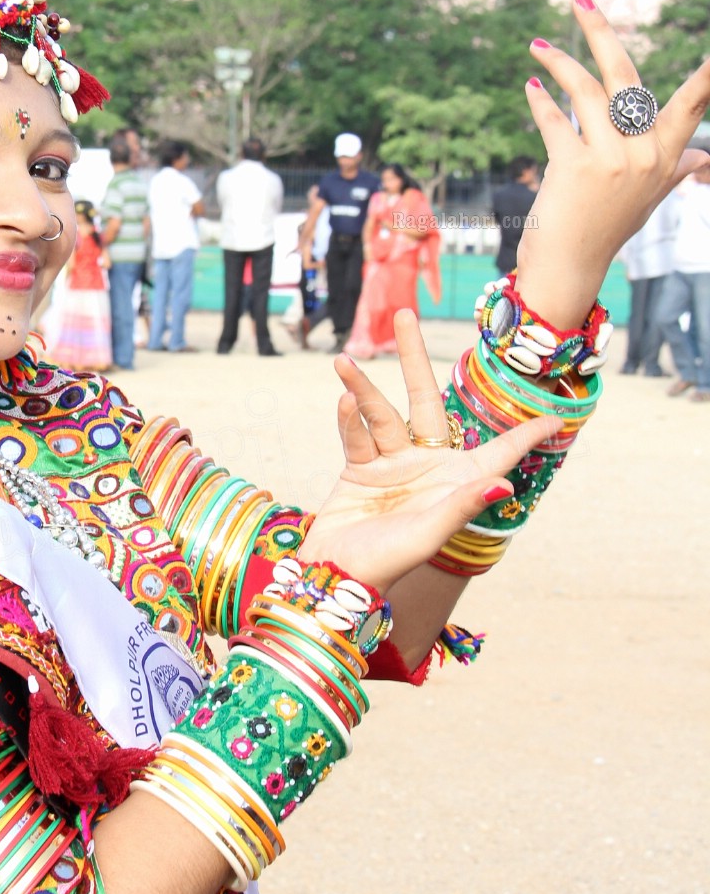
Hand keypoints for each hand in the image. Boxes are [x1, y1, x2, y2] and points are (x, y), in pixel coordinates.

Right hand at [301, 310, 556, 592]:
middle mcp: (427, 464)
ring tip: (344, 361)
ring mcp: (391, 463)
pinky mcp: (360, 469)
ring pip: (381, 412)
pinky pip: (356, 435)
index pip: (499, 452)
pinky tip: (342, 399)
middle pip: (424, 399)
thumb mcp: (430, 534)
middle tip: (405, 315)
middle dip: (414, 357)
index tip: (556, 417)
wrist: (336, 578)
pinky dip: (349, 419)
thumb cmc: (389, 564)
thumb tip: (504, 486)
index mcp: (457, 481)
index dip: (526, 435)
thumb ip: (462, 505)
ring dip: (362, 387)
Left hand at [514, 0, 709, 328]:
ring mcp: (612, 159)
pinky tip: (531, 88)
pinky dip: (541, 101)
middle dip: (600, 32)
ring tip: (538, 47)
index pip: (694, 103)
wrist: (571, 268)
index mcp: (667, 156)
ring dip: (558, 62)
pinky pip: (556, 119)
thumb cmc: (607, 228)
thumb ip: (675, 169)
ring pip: (584, 90)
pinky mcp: (576, 166)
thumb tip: (701, 157)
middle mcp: (646, 154)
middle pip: (625, 75)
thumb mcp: (649, 197)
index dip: (707, 74)